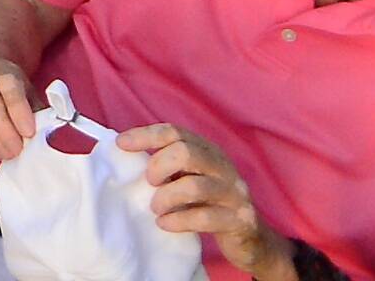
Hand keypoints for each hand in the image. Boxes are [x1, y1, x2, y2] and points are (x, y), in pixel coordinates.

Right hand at [0, 61, 39, 166]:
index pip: (8, 85)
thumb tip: (50, 137)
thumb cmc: (13, 93)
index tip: (29, 133)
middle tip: (17, 150)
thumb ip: (38, 113)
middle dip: (2, 128)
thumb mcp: (30, 96)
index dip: (18, 109)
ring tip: (6, 154)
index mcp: (4, 68)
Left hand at [128, 127, 281, 273]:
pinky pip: (205, 217)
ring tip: (155, 208)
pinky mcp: (240, 220)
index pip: (175, 132)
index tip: (121, 144)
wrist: (253, 241)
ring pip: (194, 186)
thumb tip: (126, 156)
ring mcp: (235, 194)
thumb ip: (169, 168)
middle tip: (150, 183)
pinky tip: (165, 224)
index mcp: (210, 152)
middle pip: (185, 152)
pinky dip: (178, 220)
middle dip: (159, 166)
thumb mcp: (192, 180)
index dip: (146, 136)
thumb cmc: (212, 206)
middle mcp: (225, 168)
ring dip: (166, 197)